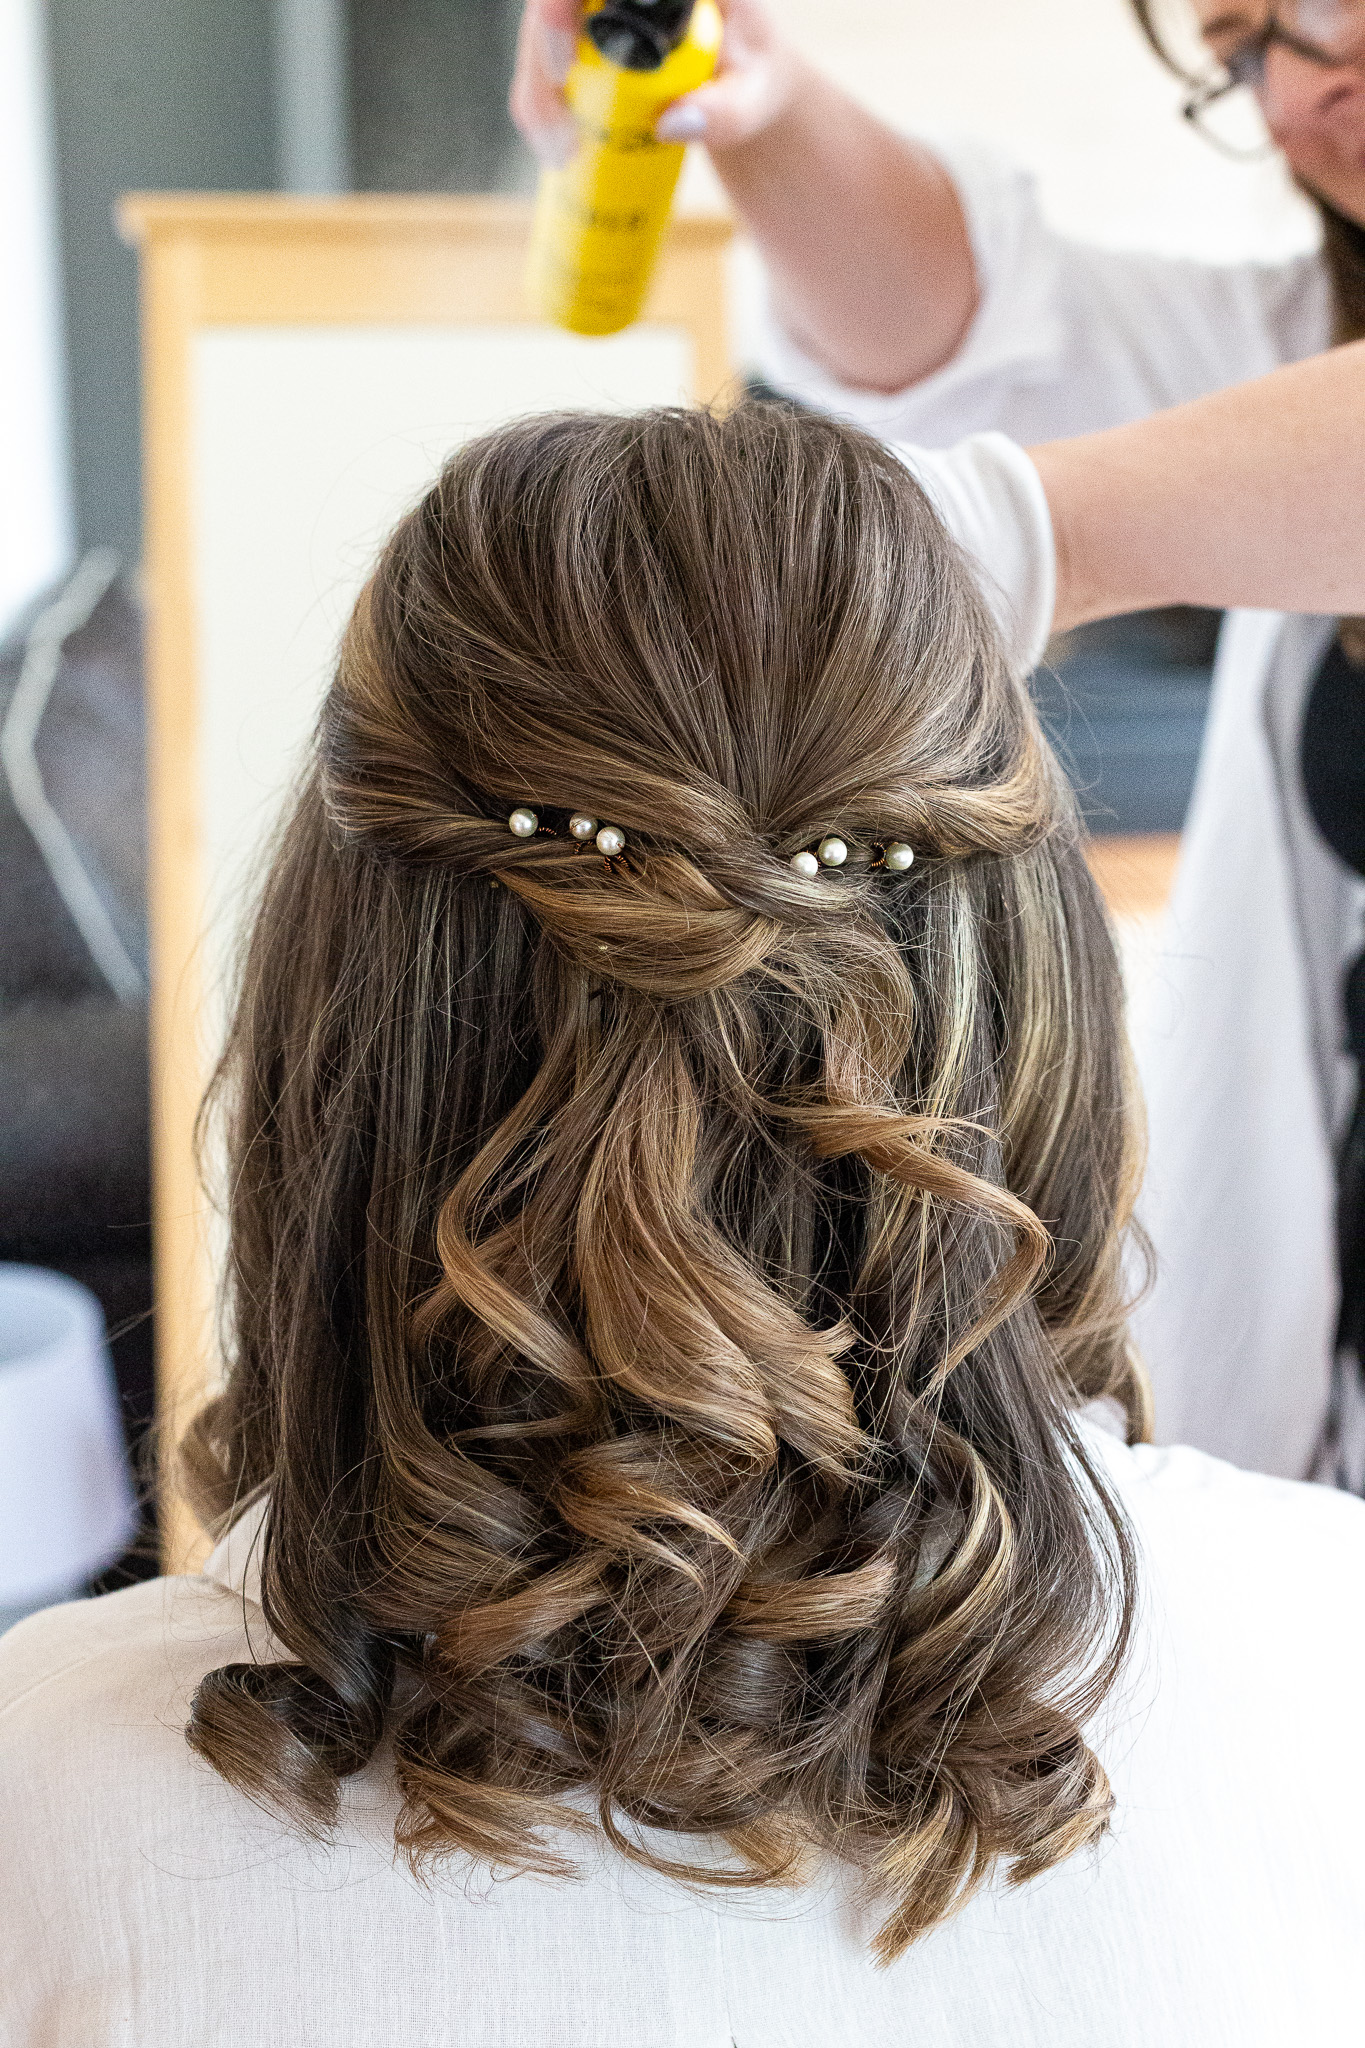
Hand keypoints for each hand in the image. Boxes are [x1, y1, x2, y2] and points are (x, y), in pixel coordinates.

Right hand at [509, 0, 800, 167]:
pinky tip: (553, 148)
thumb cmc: (754, 77)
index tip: (562, 64)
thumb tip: (669, 125)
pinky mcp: (581, 31)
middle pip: (556, 1)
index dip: (560, 5)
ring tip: (560, 155)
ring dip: (534, 93)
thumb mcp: (755, 98)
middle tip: (560, 136)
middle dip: (539, 64)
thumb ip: (728, 111)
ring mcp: (597, 2)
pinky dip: (537, 104)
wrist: (745, 78)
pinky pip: (540, 58)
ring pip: (538, 29)